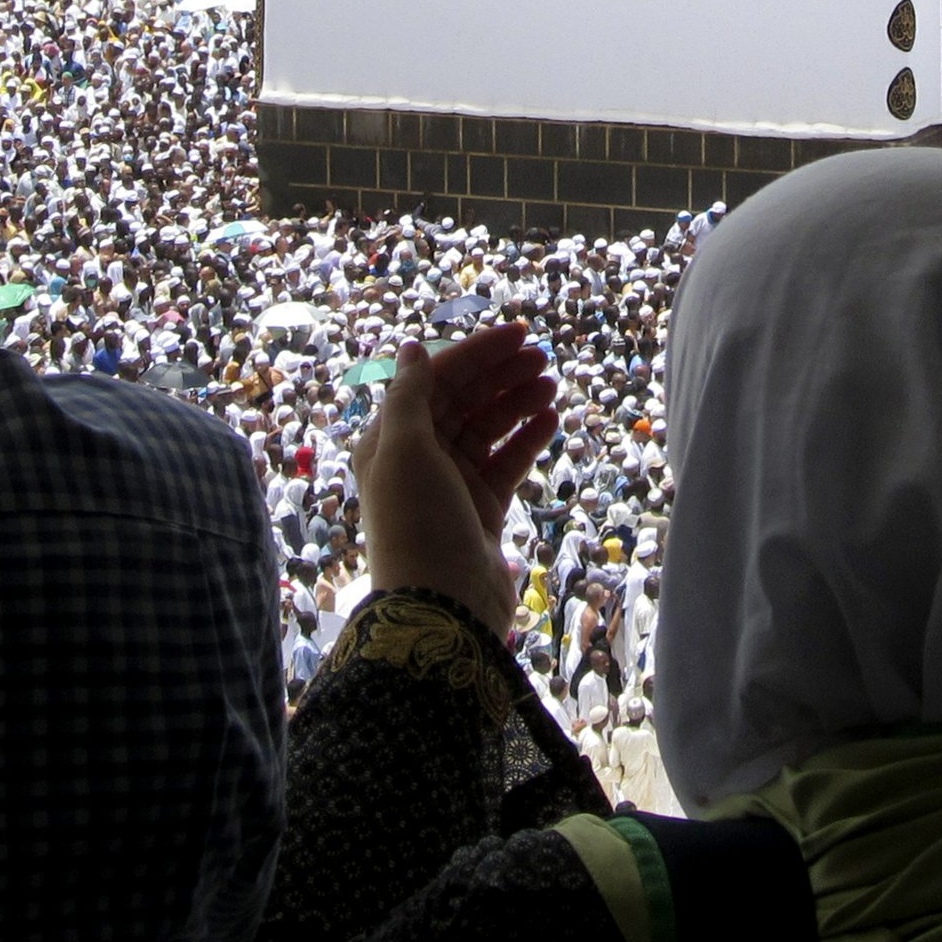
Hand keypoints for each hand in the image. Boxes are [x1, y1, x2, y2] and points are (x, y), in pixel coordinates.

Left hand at [357, 324, 557, 640]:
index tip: (519, 334)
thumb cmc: (418, 523)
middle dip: (500, 375)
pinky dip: (527, 438)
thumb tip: (412, 348)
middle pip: (463, 401)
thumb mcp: (404, 451)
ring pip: (488, 428)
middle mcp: (418, 458)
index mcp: (390, 440)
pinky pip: (506, 461)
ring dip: (517, 403)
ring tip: (551, 385)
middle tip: (542, 358)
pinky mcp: (482, 509)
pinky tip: (551, 419)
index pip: (435, 381)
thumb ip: (409, 396)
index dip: (475, 354)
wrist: (442, 607)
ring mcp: (452, 484)